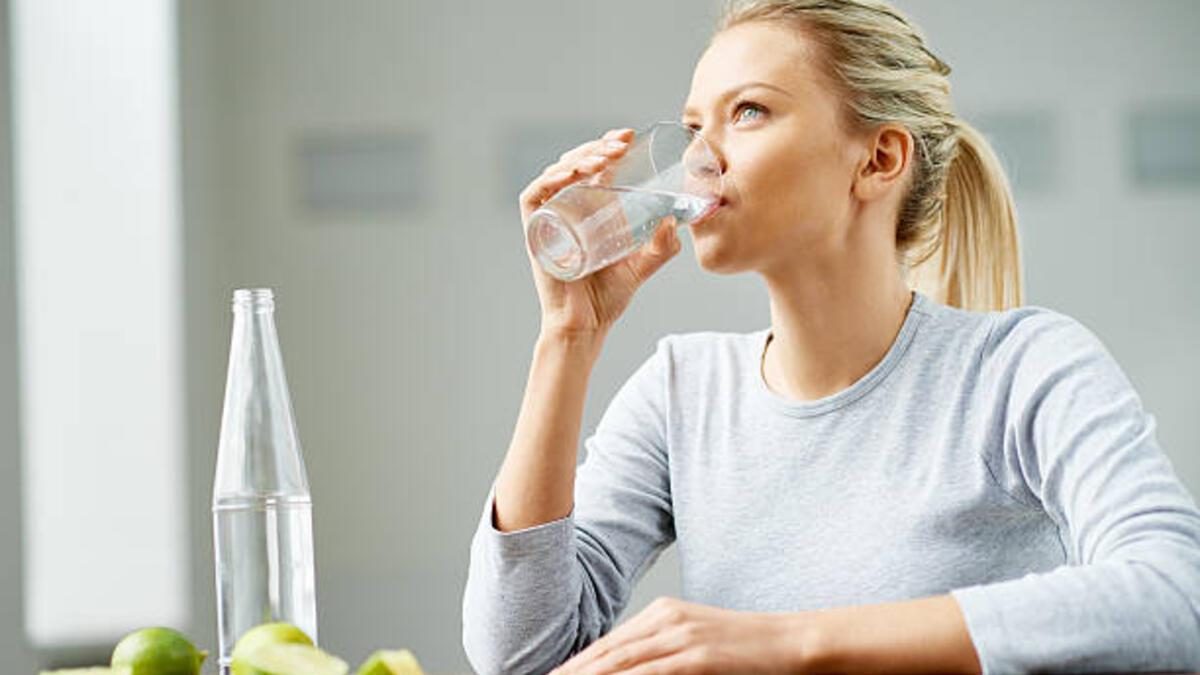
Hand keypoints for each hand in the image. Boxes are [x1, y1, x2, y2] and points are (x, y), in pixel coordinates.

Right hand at [519, 128, 682, 338]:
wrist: (586, 325)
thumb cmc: (608, 297)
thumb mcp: (643, 264)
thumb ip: (663, 246)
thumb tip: (677, 221)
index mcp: (588, 209)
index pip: (593, 166)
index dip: (607, 146)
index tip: (629, 136)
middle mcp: (566, 208)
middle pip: (575, 163)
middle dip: (597, 146)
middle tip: (622, 143)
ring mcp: (549, 218)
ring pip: (557, 172)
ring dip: (580, 157)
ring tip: (605, 156)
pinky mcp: (535, 231)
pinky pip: (535, 195)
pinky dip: (550, 179)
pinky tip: (572, 173)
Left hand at [549, 597, 815, 673]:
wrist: (793, 640)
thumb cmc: (746, 649)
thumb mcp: (697, 641)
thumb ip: (662, 653)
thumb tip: (627, 668)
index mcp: (662, 612)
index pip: (609, 643)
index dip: (578, 664)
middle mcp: (666, 618)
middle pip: (607, 652)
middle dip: (573, 673)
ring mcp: (681, 636)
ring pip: (621, 663)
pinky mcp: (698, 656)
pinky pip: (650, 674)